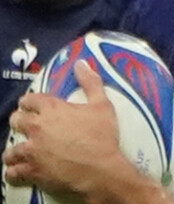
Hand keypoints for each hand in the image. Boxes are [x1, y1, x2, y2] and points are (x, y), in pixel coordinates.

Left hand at [3, 60, 122, 196]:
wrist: (98, 169)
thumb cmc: (101, 136)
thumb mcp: (102, 105)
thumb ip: (91, 82)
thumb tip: (81, 64)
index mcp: (52, 109)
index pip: (30, 99)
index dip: (29, 100)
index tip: (32, 103)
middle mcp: (37, 128)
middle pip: (16, 120)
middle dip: (19, 119)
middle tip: (26, 122)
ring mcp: (32, 151)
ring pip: (10, 149)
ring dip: (14, 148)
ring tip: (20, 149)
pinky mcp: (31, 171)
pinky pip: (11, 172)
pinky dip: (13, 170)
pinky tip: (18, 169)